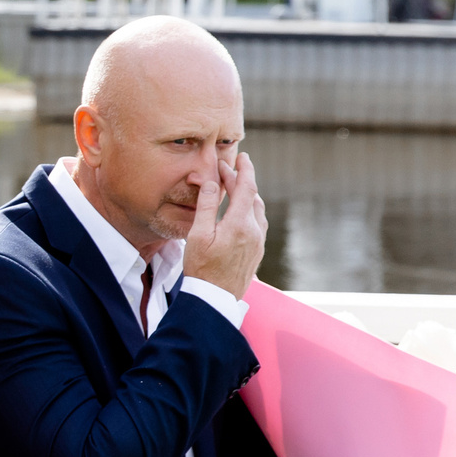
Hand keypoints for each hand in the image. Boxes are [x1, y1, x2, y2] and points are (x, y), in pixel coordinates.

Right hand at [181, 153, 266, 299]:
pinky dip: (250, 210)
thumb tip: (211, 183)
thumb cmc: (202, 269)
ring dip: (247, 195)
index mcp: (239, 224)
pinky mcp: (257, 252)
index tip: (241, 157)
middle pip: (253, 197)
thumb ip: (206, 207)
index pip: (246, 187)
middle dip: (242, 180)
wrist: (215, 300)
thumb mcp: (197, 236)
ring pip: (257, 210)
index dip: (244, 169)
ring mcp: (258, 242)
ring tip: (235, 187)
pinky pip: (258, 223)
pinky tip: (240, 212)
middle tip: (228, 170)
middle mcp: (254, 231)